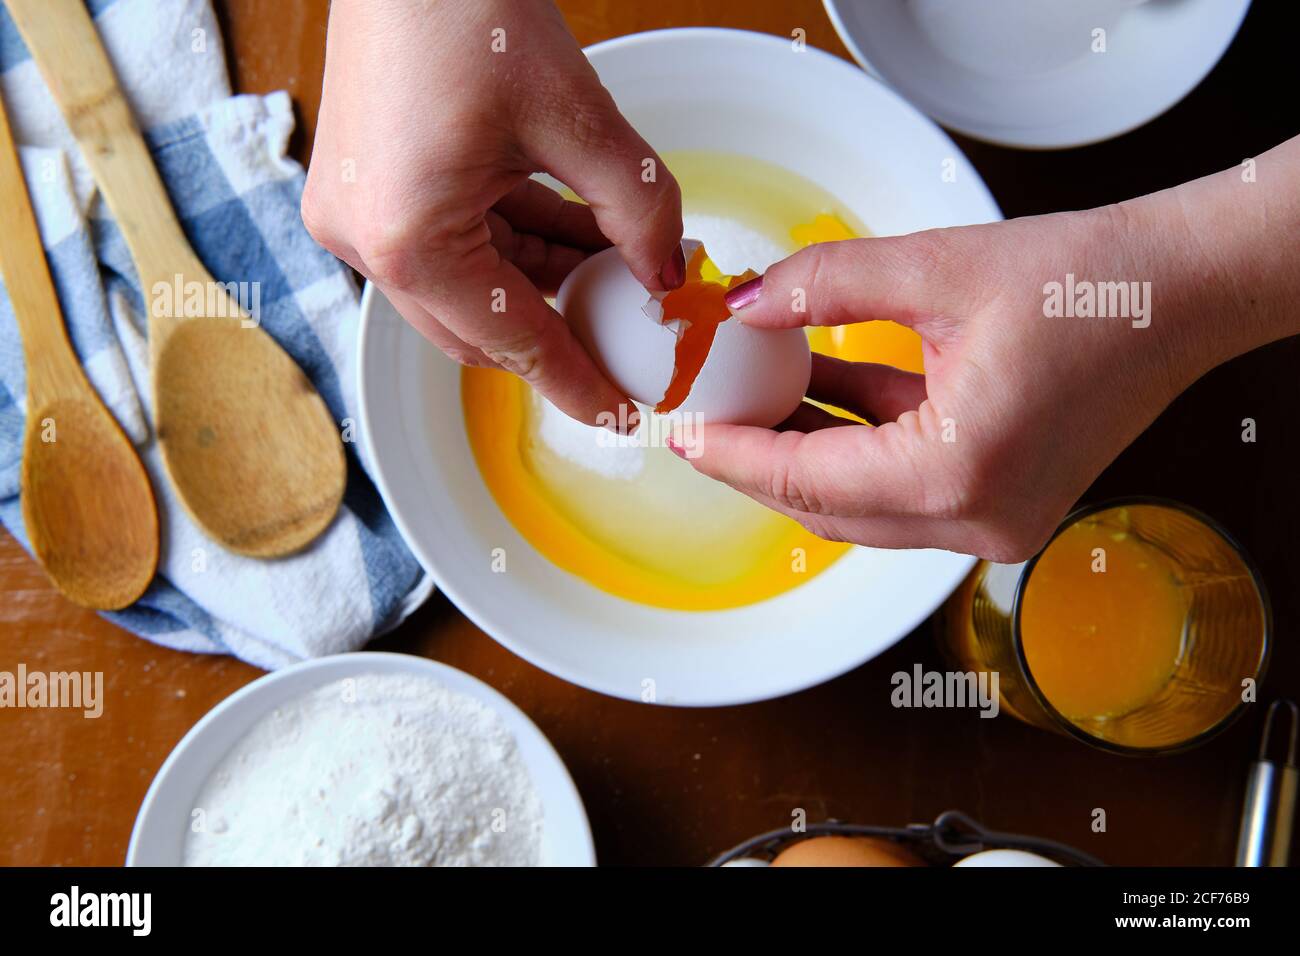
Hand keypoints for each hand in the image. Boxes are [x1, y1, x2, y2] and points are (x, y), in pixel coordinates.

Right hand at [302, 0, 682, 424]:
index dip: (577, 383)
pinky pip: (452, 248)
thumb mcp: (576, 115)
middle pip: (484, 329)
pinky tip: (575, 237)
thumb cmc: (464, 5)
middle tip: (635, 329)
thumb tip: (666, 276)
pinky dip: (514, 249)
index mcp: (408, 241)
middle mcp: (366, 244)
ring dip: (544, 286)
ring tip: (619, 268)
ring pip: (471, 291)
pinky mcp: (367, 195)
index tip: (622, 414)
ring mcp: (358, 220)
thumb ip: (634, 209)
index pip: (514, 342)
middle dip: (564, 329)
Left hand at [676, 139, 1299, 560]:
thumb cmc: (1088, 283)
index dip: (732, 456)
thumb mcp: (937, 268)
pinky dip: (858, 446)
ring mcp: (994, 521)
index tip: (679, 433)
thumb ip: (824, 286)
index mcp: (957, 473)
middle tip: (703, 415)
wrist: (1182, 294)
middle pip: (827, 507)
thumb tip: (744, 305)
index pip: (807, 481)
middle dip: (759, 461)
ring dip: (806, 453)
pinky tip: (818, 391)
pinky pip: (903, 487)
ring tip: (751, 395)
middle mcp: (976, 518)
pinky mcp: (1002, 502)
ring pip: (862, 505)